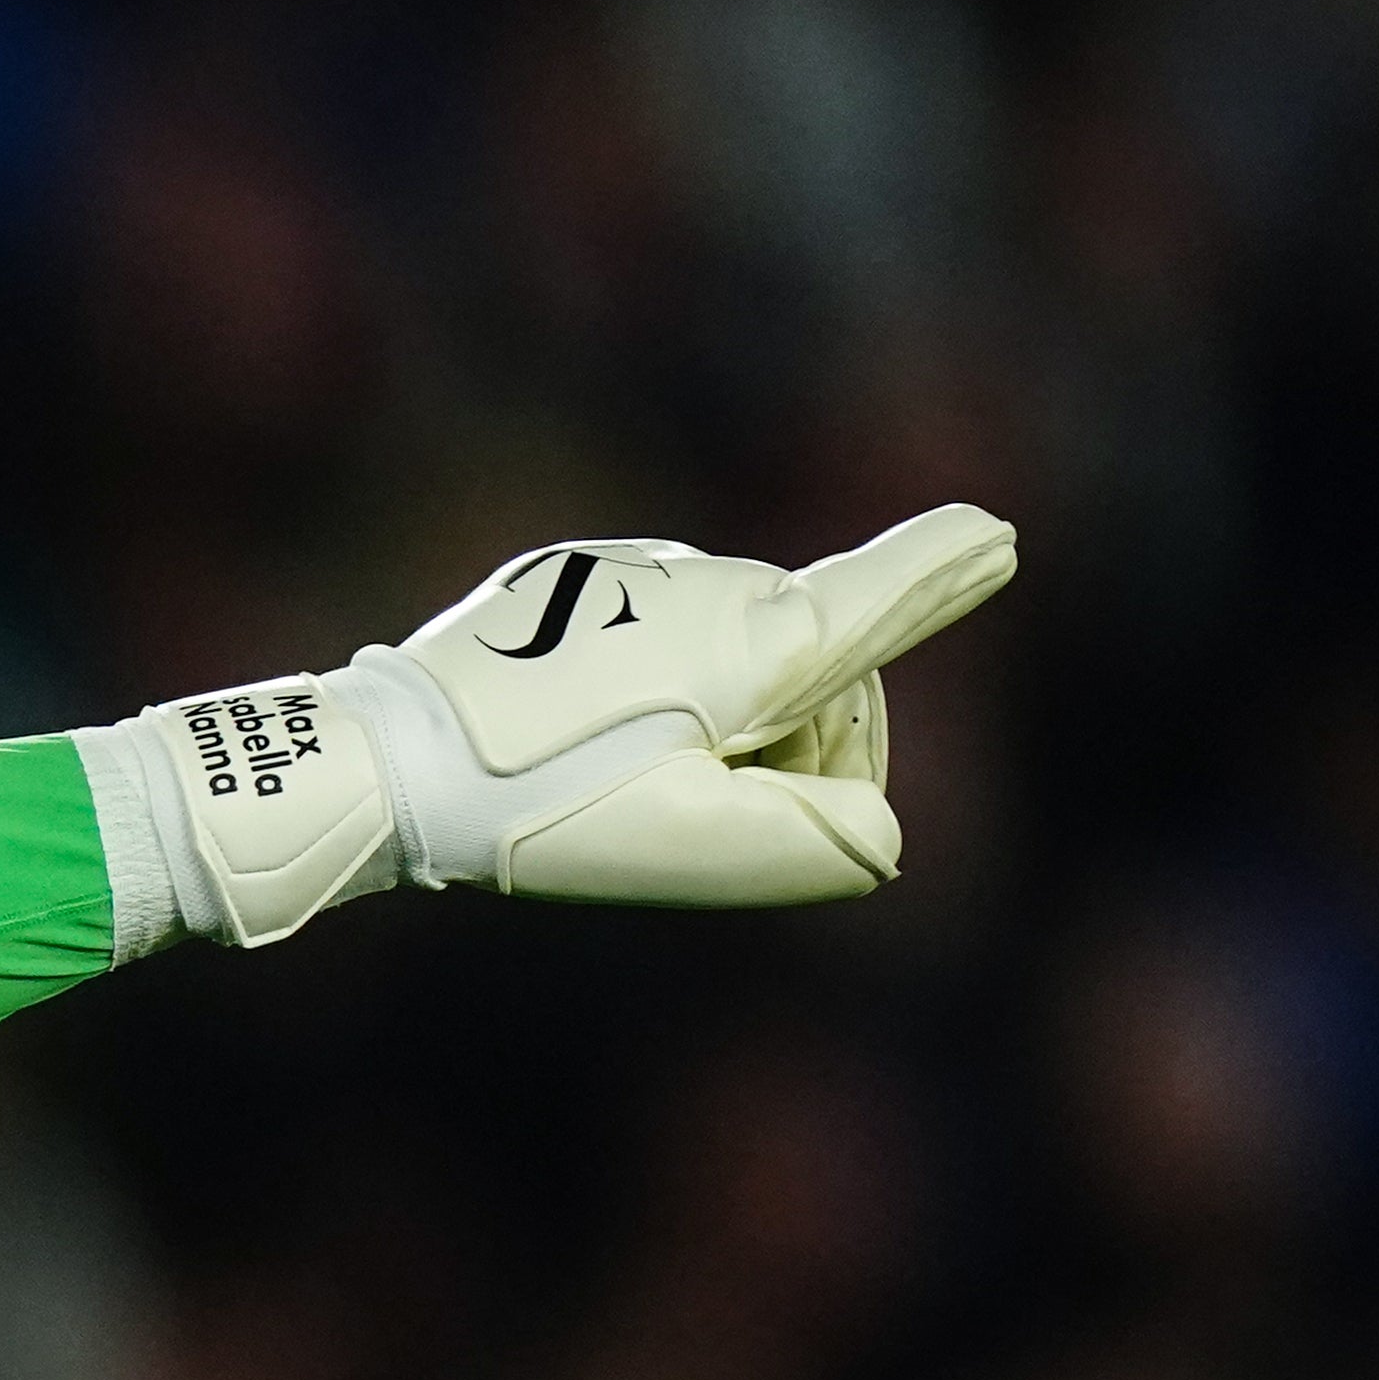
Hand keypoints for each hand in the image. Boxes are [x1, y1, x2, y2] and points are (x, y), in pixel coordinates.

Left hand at [108, 505, 1019, 946]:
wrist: (383, 758)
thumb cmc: (533, 812)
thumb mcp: (685, 845)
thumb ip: (811, 843)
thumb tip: (879, 837)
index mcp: (750, 645)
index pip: (876, 600)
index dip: (941, 574)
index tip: (995, 533)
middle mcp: (707, 585)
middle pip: (814, 664)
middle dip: (802, 742)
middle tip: (717, 813)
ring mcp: (633, 574)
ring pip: (735, 648)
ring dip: (725, 720)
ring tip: (630, 784)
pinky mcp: (569, 584)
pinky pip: (657, 633)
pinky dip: (659, 689)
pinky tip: (585, 747)